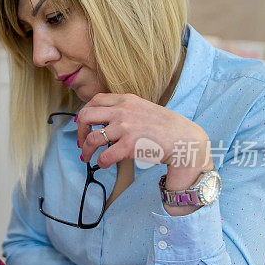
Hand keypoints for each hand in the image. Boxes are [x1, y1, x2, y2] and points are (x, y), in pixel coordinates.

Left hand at [76, 93, 213, 212]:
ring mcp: (125, 128)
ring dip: (86, 150)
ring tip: (87, 157)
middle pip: (85, 116)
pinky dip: (100, 162)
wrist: (185, 139)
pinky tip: (104, 164)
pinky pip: (104, 156)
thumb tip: (105, 119)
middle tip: (81, 142)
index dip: (85, 114)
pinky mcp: (129, 146)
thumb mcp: (143, 108)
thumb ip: (125, 110)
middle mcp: (123, 111)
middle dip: (79, 131)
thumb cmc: (165, 127)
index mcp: (126, 100)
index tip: (84, 126)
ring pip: (92, 138)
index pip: (94, 101)